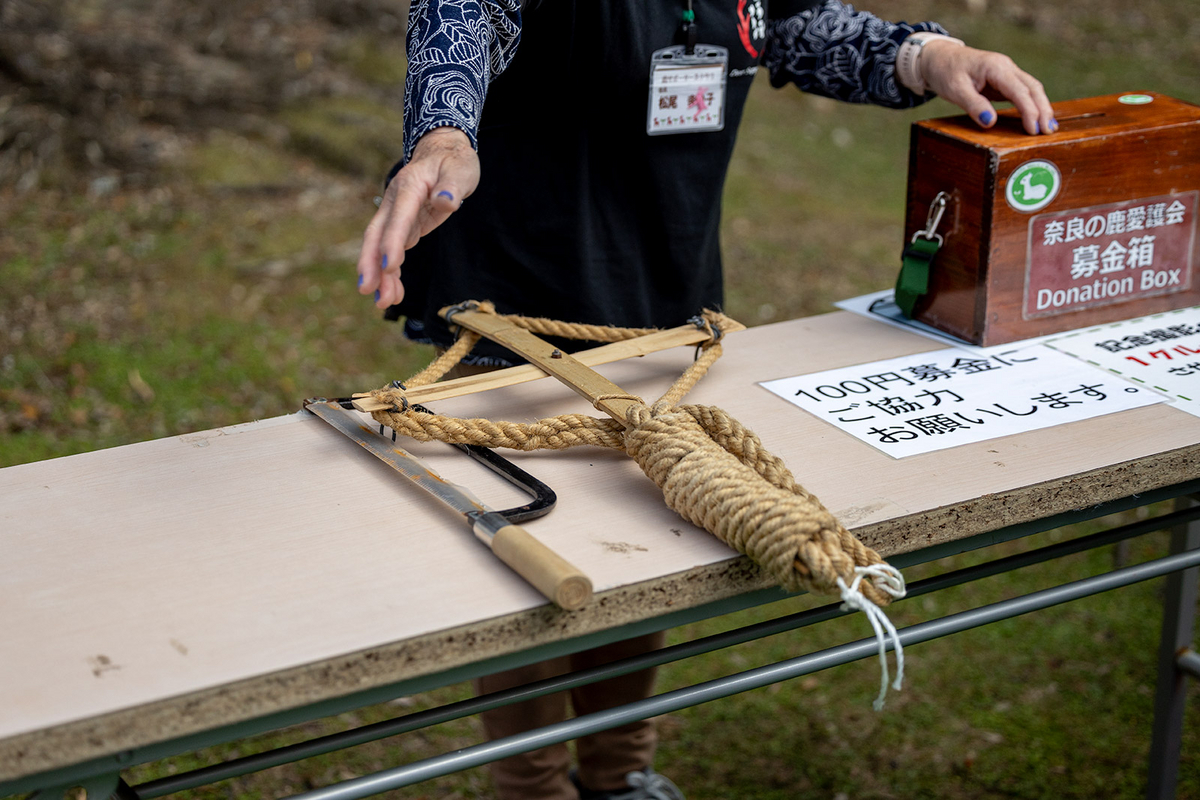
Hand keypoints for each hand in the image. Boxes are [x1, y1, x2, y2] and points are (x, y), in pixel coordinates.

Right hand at [356, 126, 479, 308]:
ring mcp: (395, 215)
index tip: (390, 266)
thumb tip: (445, 201)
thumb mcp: (460, 169)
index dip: (392, 241)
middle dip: (372, 263)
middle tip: (369, 290)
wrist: (443, 152)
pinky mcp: (402, 227)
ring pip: (381, 247)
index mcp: (409, 187)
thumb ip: (452, 186)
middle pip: (378, 234)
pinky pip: (392, 252)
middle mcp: (395, 202)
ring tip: (383, 302)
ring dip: (381, 275)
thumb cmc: (454, 161)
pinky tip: (394, 293)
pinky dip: (391, 273)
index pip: (399, 216)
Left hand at [920, 41, 1055, 135]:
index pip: (1019, 90)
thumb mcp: (955, 89)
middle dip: (1043, 109)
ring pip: (1031, 88)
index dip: (1029, 110)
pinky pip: (1023, 92)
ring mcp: (1007, 73)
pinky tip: (1037, 118)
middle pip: (1033, 88)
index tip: (1034, 129)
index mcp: (995, 67)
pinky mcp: (1004, 81)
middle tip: (1048, 131)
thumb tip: (990, 122)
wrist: (940, 57)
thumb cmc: (946, 71)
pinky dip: (1032, 105)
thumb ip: (973, 104)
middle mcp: (1006, 67)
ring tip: (1048, 128)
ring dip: (1041, 107)